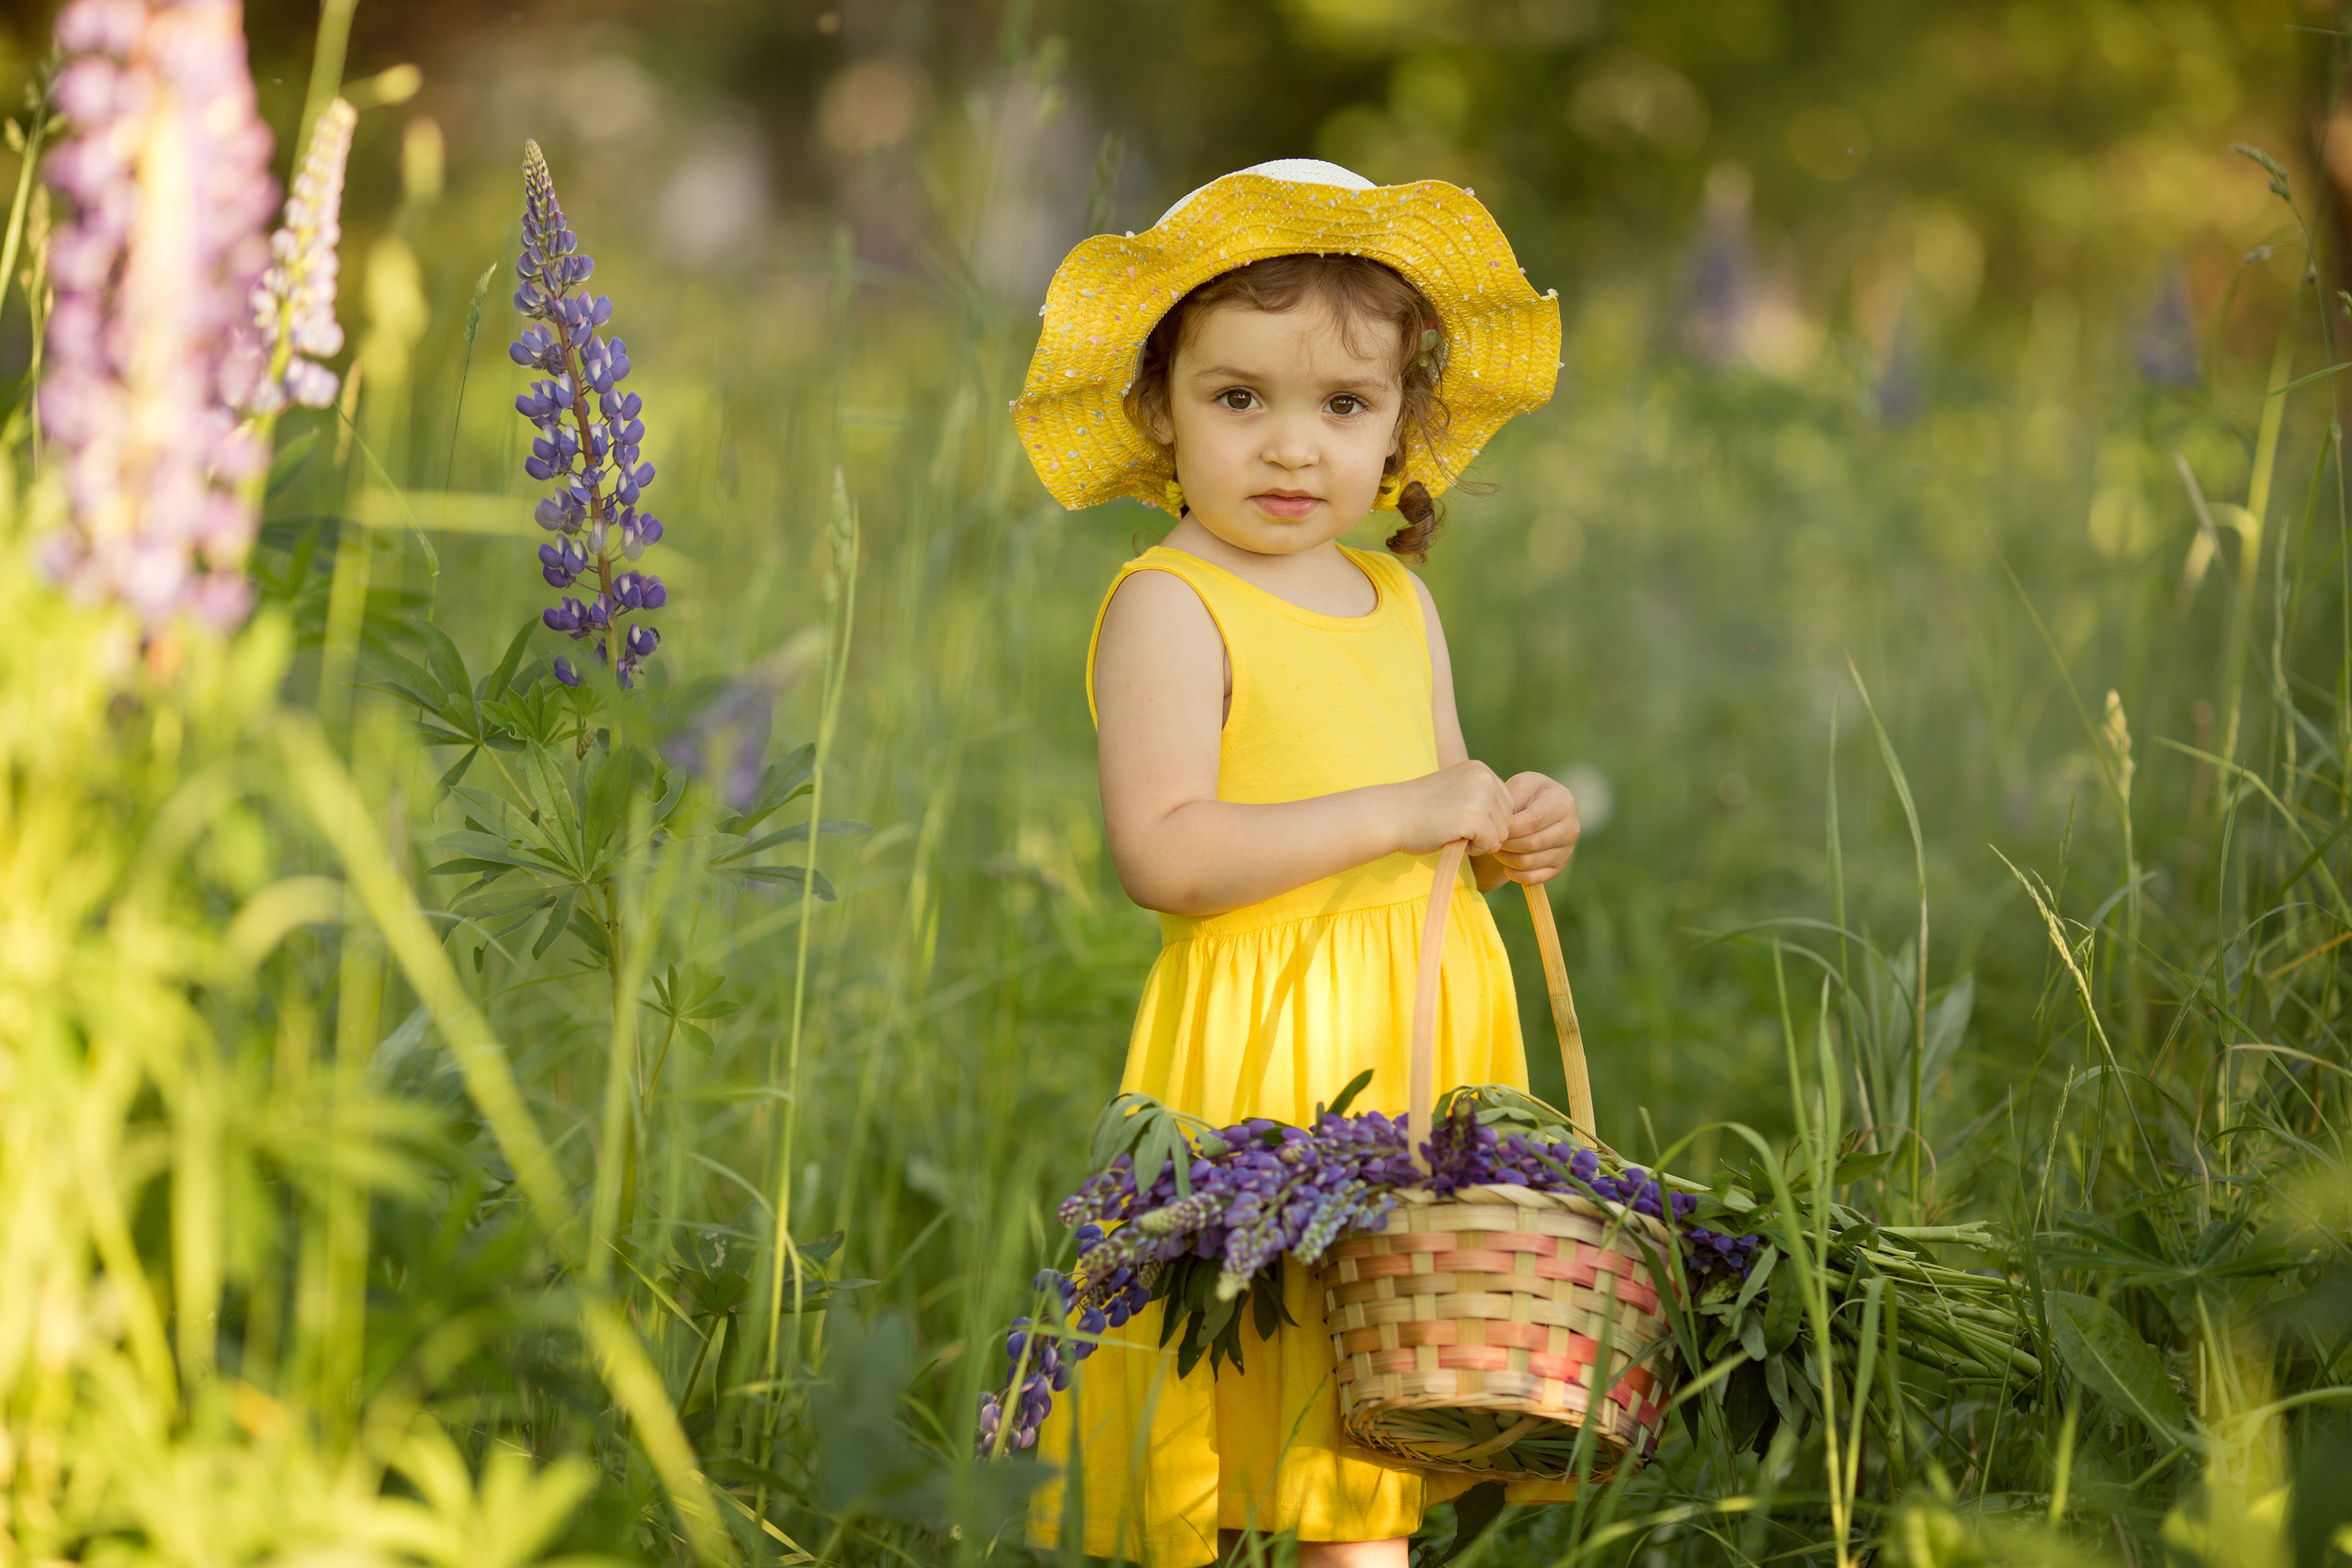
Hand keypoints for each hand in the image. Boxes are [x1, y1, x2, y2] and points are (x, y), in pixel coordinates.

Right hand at [1391, 760, 1515, 856]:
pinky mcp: (1474, 817)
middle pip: (1508, 819)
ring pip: (1502, 834)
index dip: (1487, 819)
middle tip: (1456, 827)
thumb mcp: (1456, 790)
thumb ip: (1480, 796)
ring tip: (1454, 832)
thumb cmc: (1421, 808)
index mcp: (1480, 769)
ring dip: (1481, 841)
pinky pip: (1491, 844)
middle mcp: (1484, 778)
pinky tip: (1453, 839)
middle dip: (1486, 831)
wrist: (1392, 814)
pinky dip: (1475, 849)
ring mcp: (1480, 797)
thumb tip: (1510, 822)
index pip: (1506, 803)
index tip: (1460, 818)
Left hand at [1491, 772, 1579, 883]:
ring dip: (1507, 859)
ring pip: (1530, 862)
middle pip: (1532, 844)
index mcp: (1563, 803)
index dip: (1510, 828)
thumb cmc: (1526, 794)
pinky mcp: (1559, 866)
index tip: (1493, 828)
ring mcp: (1567, 849)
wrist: (1538, 806)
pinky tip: (1506, 864)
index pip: (1534, 822)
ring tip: (1497, 848)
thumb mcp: (1520, 786)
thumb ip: (1513, 801)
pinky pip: (1534, 878)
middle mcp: (1571, 828)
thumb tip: (1504, 826)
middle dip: (1507, 844)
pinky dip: (1515, 874)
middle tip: (1492, 840)